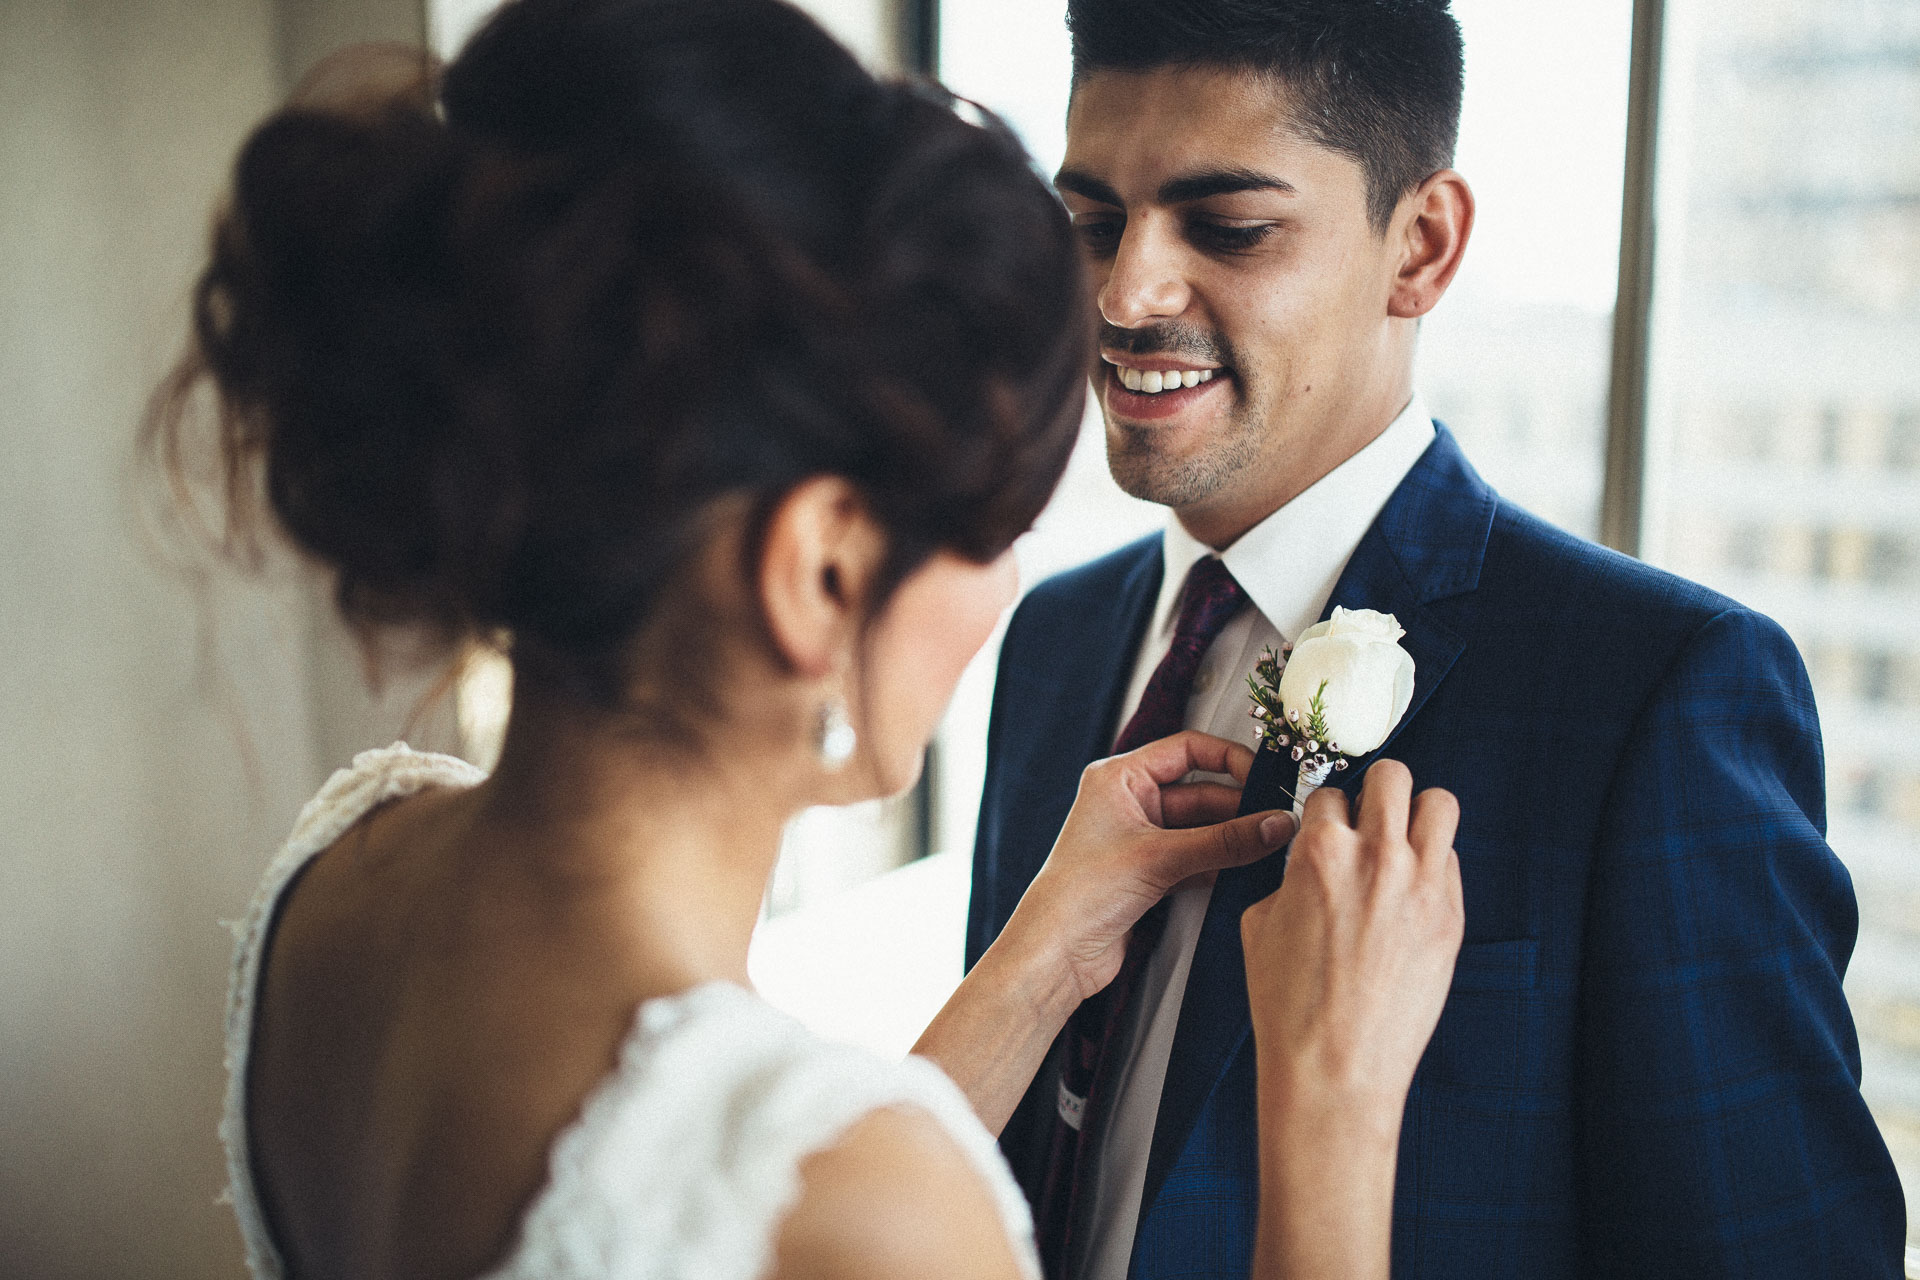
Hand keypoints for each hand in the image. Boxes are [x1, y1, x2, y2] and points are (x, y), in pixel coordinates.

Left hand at [1008, 730, 1296, 1005]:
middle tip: (1276, 820)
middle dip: (1239, 806)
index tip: (1264, 776)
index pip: (1187, 749)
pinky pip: (1198, 856)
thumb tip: (1273, 825)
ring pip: (1202, 827)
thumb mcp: (1160, 857)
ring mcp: (1141, 839)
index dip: (1228, 759)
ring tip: (1270, 844)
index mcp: (1119, 778)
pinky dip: (1222, 861)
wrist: (1056, 954)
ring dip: (1233, 837)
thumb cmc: (1078, 894)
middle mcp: (1129, 802)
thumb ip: (1224, 841)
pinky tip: (1248, 867)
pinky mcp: (1150, 872)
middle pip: (1200, 791)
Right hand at [1240, 759, 1461, 1110]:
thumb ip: (1290, 877)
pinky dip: (1433, 863)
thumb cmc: (1291, 1007)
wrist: (1334, 1067)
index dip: (1323, 811)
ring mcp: (1422, 886)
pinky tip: (1412, 889)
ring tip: (1404, 836)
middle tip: (1369, 813)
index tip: (1327, 825)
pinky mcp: (1451, 917)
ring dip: (1418, 813)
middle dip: (1376, 790)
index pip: (1329, 793)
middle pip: (1393, 776)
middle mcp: (1377, 858)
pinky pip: (1451, 861)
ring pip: (1440, 804)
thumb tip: (1306, 866)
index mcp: (1321, 853)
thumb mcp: (1260, 924)